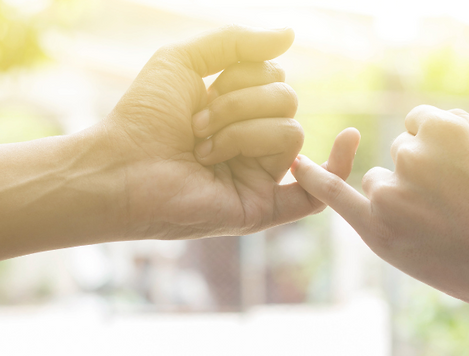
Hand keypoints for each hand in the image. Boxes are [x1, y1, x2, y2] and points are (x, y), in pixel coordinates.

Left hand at [102, 26, 359, 238]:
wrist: (120, 166)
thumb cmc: (144, 115)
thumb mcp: (185, 60)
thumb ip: (236, 42)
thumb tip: (290, 34)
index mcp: (240, 110)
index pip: (275, 77)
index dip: (242, 75)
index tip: (202, 91)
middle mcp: (254, 142)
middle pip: (287, 101)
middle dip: (238, 103)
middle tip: (197, 123)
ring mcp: (260, 175)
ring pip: (290, 133)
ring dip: (242, 131)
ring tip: (204, 149)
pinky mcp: (261, 207)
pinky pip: (314, 192)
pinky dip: (336, 168)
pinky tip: (349, 140)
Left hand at [291, 105, 468, 307]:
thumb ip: (457, 123)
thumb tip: (424, 118)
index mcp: (441, 127)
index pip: (417, 123)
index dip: (434, 150)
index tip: (450, 173)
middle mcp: (410, 153)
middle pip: (398, 152)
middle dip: (417, 172)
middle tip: (449, 203)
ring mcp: (389, 190)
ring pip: (378, 180)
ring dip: (396, 196)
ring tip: (432, 223)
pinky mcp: (374, 224)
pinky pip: (332, 192)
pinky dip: (313, 178)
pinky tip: (297, 166)